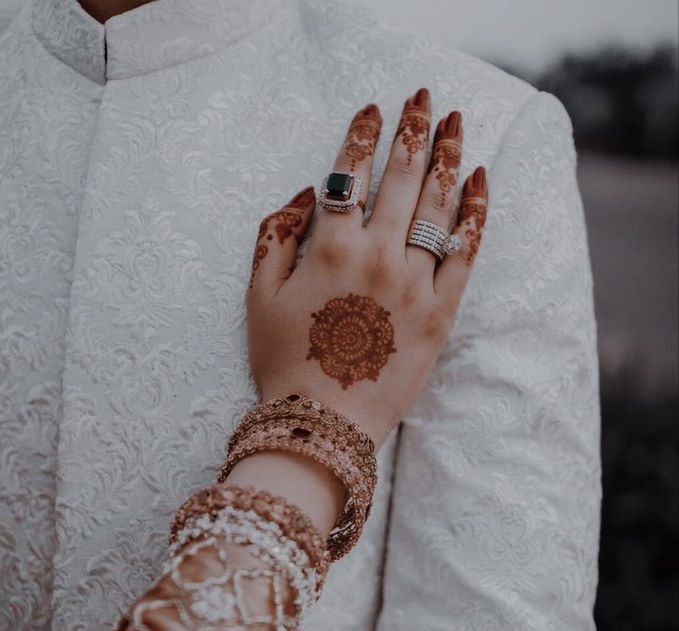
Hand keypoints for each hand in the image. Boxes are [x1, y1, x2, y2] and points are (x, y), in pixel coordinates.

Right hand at [245, 88, 487, 449]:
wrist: (322, 423)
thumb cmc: (283, 364)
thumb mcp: (258, 298)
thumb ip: (274, 237)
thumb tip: (304, 195)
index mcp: (330, 249)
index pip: (349, 175)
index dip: (362, 135)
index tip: (373, 109)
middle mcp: (377, 256)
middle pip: (401, 178)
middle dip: (413, 129)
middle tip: (423, 98)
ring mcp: (414, 283)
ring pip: (436, 206)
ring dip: (447, 156)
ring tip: (454, 122)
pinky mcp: (441, 313)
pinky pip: (466, 254)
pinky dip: (476, 214)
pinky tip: (481, 180)